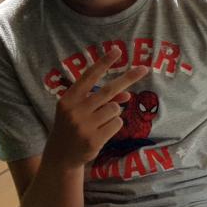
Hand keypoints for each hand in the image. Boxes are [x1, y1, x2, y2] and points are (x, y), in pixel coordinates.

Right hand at [44, 47, 147, 165]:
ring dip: (113, 113)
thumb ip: (99, 100)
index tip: (117, 50)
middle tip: (144, 68)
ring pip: (115, 109)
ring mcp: (84, 126)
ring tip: (98, 123)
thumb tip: (127, 96)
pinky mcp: (94, 139)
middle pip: (109, 90)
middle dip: (128, 78)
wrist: (61, 156)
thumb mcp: (80, 110)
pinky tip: (101, 133)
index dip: (103, 63)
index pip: (88, 77)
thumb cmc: (73, 127)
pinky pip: (117, 124)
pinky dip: (114, 126)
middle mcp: (74, 110)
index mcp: (68, 99)